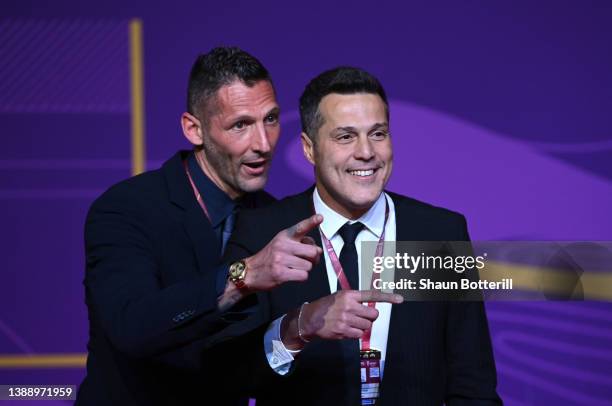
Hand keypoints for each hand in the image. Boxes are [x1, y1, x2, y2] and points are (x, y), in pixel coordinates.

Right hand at [243, 214, 323, 291]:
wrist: (250, 271)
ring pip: (309, 266)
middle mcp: (283, 246)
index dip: (311, 222)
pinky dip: (301, 277)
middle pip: (313, 251)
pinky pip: (303, 276)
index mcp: (284, 236)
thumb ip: (299, 243)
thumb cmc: (270, 258)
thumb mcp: (281, 244)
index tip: (320, 217)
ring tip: (295, 268)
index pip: (300, 227)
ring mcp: (281, 260)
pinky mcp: (281, 274)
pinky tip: (292, 275)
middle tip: (307, 261)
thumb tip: (318, 250)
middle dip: (314, 259)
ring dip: (305, 269)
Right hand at [281, 290, 403, 349]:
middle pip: (373, 314)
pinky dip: (355, 334)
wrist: (310, 318)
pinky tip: (346, 329)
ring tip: (350, 323)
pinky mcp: (343, 330)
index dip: (388, 297)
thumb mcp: (339, 296)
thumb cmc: (326, 307)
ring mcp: (346, 319)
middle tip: (361, 317)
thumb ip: (355, 300)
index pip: (372, 295)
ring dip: (362, 326)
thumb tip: (370, 307)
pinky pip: (359, 335)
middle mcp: (349, 306)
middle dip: (370, 317)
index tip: (400, 299)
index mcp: (349, 295)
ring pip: (367, 326)